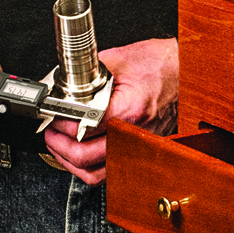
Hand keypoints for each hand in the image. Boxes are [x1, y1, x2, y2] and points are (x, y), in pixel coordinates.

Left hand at [42, 37, 178, 184]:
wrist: (183, 71)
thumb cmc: (158, 64)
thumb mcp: (116, 59)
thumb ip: (85, 74)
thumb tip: (57, 86)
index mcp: (130, 109)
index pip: (86, 127)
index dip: (62, 124)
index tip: (52, 116)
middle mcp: (134, 133)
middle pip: (86, 156)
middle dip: (59, 145)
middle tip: (50, 132)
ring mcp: (137, 146)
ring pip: (94, 173)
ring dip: (70, 162)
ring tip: (59, 146)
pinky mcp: (137, 151)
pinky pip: (108, 172)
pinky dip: (88, 168)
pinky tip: (78, 155)